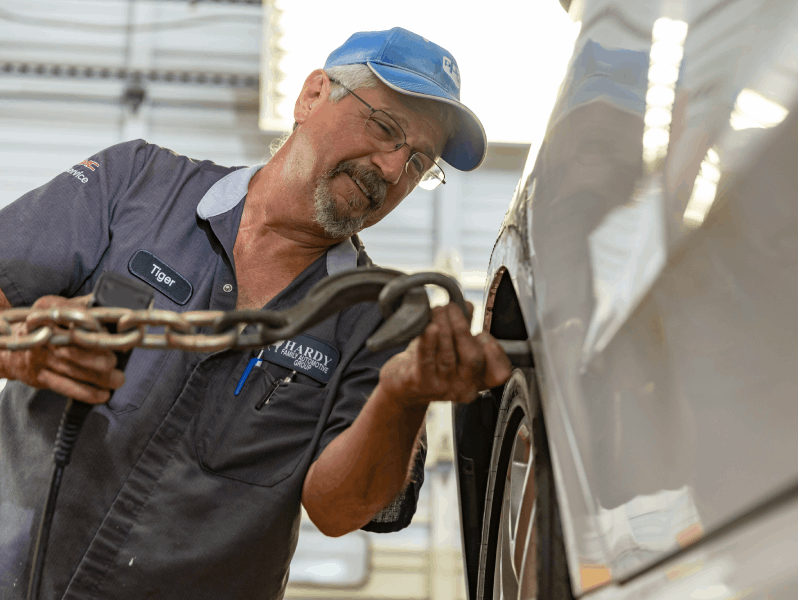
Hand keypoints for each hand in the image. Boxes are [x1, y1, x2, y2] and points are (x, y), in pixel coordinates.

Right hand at [0, 295, 124, 403]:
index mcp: (50, 313)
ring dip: (101, 378)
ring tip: (118, 380)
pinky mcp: (39, 376)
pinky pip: (66, 387)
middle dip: (102, 356)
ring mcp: (41, 357)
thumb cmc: (43, 327)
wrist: (9, 348)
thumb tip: (107, 299)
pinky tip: (103, 394)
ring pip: (75, 369)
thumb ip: (80, 304)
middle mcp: (45, 335)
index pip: (78, 318)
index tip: (117, 335)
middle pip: (78, 347)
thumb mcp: (55, 308)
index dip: (99, 327)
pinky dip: (87, 393)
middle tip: (116, 361)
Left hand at [379, 301, 511, 405]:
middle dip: (462, 328)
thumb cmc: (430, 364)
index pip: (499, 372)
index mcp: (478, 380)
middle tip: (451, 308)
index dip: (494, 350)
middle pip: (472, 358)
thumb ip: (463, 327)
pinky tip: (429, 327)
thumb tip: (467, 305)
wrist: (402, 385)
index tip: (480, 332)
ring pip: (448, 356)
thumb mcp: (451, 346)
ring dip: (443, 327)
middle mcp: (463, 388)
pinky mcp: (422, 384)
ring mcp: (443, 388)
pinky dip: (428, 342)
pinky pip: (426, 361)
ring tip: (437, 310)